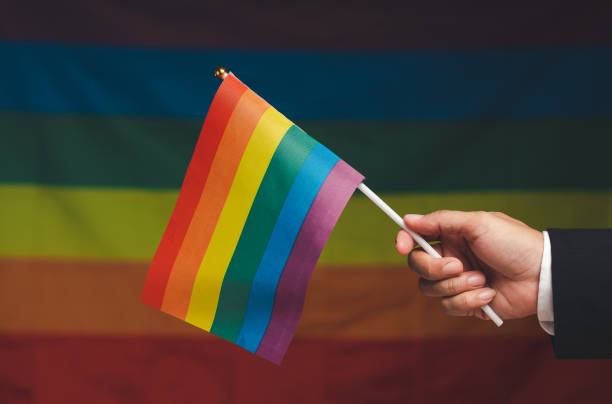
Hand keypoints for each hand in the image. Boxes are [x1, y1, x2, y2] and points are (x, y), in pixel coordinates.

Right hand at [395, 211, 542, 319]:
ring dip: (457, 286)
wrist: (543, 276)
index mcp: (451, 236)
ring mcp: (458, 282)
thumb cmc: (514, 243)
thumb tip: (407, 219)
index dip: (404, 241)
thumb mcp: (478, 223)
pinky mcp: (467, 303)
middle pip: (417, 266)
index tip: (402, 246)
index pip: (415, 238)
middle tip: (459, 266)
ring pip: (430, 289)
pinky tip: (490, 294)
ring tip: (483, 280)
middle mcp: (451, 258)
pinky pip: (449, 307)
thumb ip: (440, 220)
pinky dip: (469, 301)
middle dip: (435, 269)